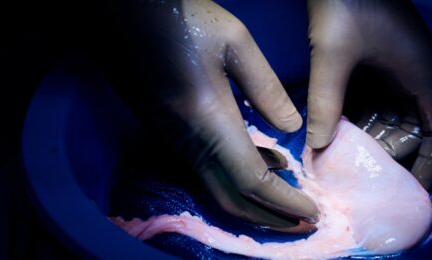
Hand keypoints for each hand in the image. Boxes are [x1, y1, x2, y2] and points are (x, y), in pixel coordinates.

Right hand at [109, 0, 318, 230]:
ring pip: (217, 190)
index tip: (312, 212)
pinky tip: (268, 163)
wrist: (119, 16)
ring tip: (291, 204)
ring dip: (255, 204)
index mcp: (210, 123)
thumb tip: (290, 127)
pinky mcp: (169, 134)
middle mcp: (189, 144)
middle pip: (232, 200)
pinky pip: (206, 172)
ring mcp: (175, 143)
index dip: (283, 203)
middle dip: (270, 218)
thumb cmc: (179, 20)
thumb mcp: (234, 42)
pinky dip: (239, 180)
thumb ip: (266, 88)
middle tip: (305, 223)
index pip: (252, 181)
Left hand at [306, 0, 431, 188]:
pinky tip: (332, 129)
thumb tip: (317, 145)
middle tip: (356, 172)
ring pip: (389, 115)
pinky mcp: (374, 62)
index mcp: (422, 75)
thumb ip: (326, 100)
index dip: (431, 164)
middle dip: (386, 151)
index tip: (410, 190)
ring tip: (340, 156)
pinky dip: (356, 115)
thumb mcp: (333, 55)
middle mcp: (414, 75)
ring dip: (367, 134)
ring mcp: (394, 68)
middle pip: (411, 128)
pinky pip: (372, 98)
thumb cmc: (347, 2)